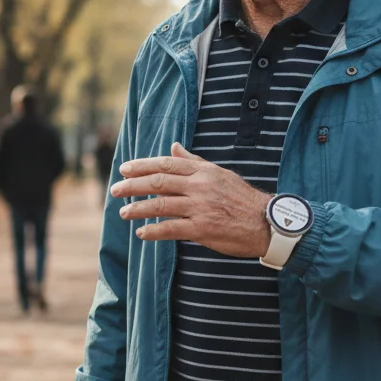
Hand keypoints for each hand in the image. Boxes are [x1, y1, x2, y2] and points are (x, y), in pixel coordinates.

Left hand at [112, 142, 271, 256]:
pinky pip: (171, 229)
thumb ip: (194, 162)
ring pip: (161, 205)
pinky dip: (153, 231)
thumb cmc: (242, 198)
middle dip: (133, 186)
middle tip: (115, 190)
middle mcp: (199, 187)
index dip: (142, 166)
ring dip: (138, 208)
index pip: (166, 165)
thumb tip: (174, 147)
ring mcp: (200, 208)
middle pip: (158, 183)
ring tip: (123, 212)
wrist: (265, 222)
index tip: (124, 169)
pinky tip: (141, 232)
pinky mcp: (202, 229)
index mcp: (202, 172)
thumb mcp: (219, 173)